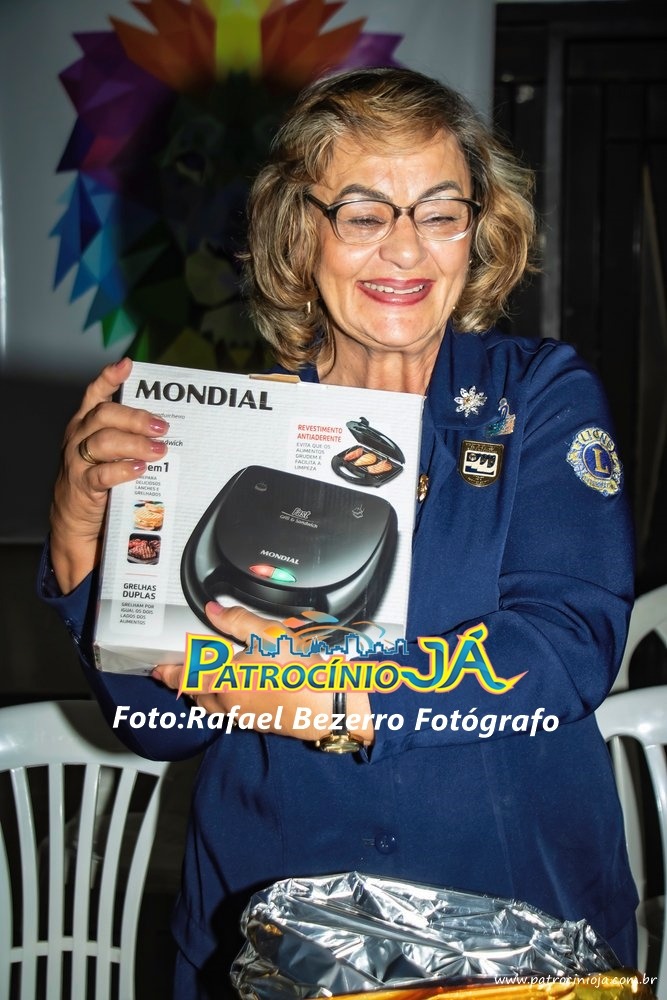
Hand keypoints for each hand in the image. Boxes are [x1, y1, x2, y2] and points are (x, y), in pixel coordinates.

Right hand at [50, 357, 169, 592]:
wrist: (76, 516)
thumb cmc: (99, 477)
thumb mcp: (109, 450)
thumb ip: (127, 434)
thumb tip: (164, 425)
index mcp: (85, 423)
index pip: (95, 394)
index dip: (109, 378)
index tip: (127, 365)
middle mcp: (78, 436)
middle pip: (105, 415)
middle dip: (136, 418)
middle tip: (162, 427)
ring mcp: (77, 461)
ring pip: (104, 442)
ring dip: (135, 444)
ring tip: (159, 451)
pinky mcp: (82, 486)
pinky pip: (101, 474)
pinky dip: (122, 470)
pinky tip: (139, 469)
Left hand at [152, 602, 374, 743]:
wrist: (329, 707)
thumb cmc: (301, 672)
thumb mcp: (269, 634)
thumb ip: (238, 620)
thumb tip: (212, 610)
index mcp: (224, 680)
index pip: (184, 678)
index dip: (168, 674)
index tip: (156, 669)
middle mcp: (229, 702)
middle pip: (196, 694)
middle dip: (185, 682)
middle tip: (178, 670)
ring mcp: (244, 716)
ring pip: (213, 706)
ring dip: (203, 693)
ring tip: (205, 678)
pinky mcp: (260, 723)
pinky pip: (231, 712)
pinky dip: (224, 700)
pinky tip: (239, 689)